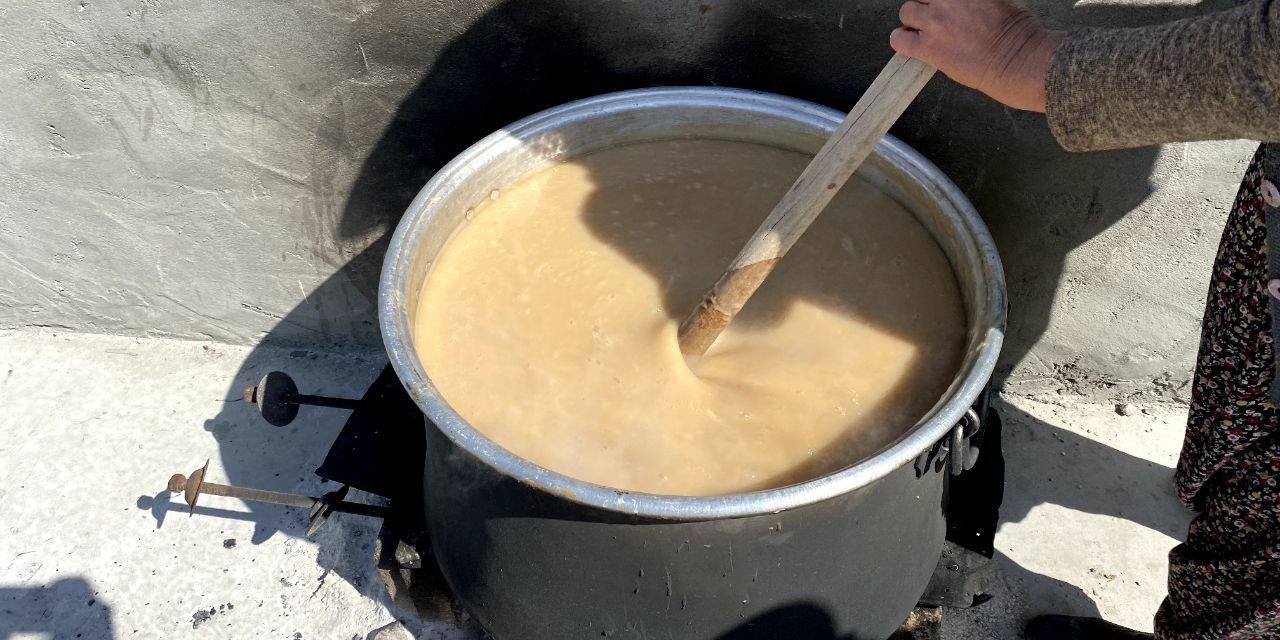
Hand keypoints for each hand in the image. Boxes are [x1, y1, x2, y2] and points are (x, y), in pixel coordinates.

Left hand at [891, 0, 1063, 111]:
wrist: (1015, 60)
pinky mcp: (928, 47)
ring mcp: (935, 22)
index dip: (936, 0)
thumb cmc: (1016, 31)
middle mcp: (946, 0)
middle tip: (937, 18)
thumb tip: (964, 3)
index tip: (942, 6)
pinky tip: (913, 45)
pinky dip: (901, 40)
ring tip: (926, 31)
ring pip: (906, 11)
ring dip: (914, 20)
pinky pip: (898, 39)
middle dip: (927, 5)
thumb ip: (970, 0)